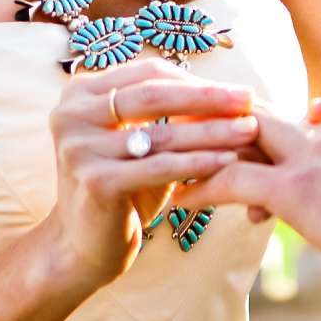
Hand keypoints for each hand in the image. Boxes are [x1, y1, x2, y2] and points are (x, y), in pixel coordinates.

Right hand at [44, 59, 256, 295]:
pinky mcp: (95, 181)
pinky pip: (160, 167)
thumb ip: (166, 110)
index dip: (196, 81)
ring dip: (212, 131)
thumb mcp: (138, 139)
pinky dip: (198, 163)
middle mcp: (70, 114)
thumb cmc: (122, 185)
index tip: (237, 89)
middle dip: (209, 97)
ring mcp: (79, 147)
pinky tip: (228, 162)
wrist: (83, 246)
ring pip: (161, 133)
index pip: (149, 74)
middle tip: (250, 100)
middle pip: (155, 96)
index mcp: (80, 91)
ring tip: (249, 130)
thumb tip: (230, 90)